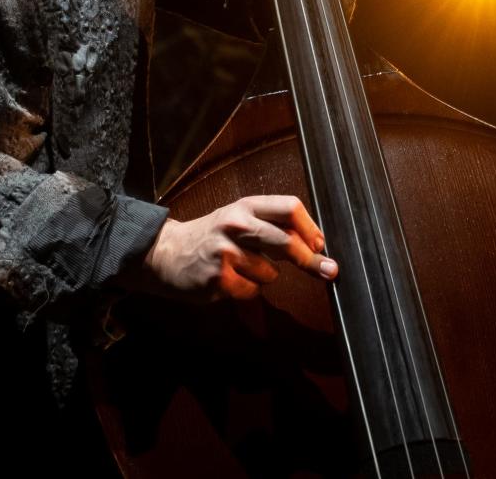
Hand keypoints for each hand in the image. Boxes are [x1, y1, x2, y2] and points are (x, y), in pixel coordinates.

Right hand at [127, 195, 337, 301]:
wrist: (167, 253)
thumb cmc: (212, 236)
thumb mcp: (238, 219)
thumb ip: (270, 225)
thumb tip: (314, 242)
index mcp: (245, 206)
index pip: (288, 207)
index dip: (311, 227)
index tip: (322, 244)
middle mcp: (236, 224)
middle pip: (286, 242)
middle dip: (311, 260)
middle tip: (328, 270)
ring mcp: (226, 251)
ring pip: (270, 273)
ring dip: (265, 276)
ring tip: (241, 267)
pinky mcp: (219, 278)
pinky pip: (252, 290)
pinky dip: (248, 289)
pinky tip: (230, 279)